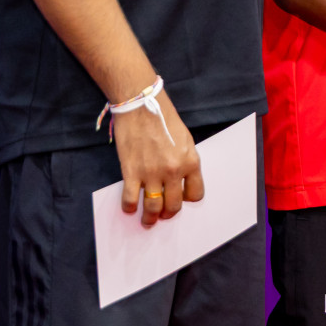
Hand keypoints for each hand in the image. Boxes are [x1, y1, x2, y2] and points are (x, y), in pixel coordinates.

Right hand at [116, 92, 202, 227]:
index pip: (196, 194)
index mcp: (191, 162)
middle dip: (168, 213)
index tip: (181, 200)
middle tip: (163, 216)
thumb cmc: (164, 118)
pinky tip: (129, 208)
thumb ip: (185, 160)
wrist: (141, 104)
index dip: (188, 200)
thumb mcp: (185, 139)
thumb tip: (181, 180)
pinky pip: (131, 199)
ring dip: (150, 218)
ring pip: (153, 208)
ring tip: (147, 221)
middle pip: (174, 205)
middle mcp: (173, 171)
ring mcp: (152, 174)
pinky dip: (129, 207)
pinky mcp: (132, 172)